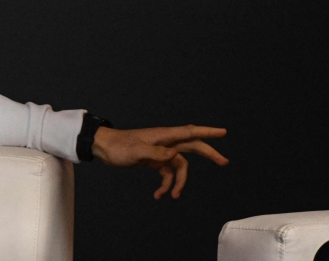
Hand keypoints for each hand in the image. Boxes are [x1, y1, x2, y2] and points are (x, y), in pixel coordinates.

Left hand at [92, 125, 227, 198]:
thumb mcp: (136, 151)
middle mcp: (165, 142)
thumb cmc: (119, 146)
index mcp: (163, 136)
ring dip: (179, 182)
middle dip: (208, 154)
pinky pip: (166, 174)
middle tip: (224, 162)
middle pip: (192, 147)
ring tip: (174, 196)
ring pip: (179, 167)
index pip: (189, 132)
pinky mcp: (154, 161)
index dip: (207, 132)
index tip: (223, 132)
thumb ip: (156, 153)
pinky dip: (165, 185)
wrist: (104, 148)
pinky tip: (159, 195)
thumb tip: (174, 154)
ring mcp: (160, 152)